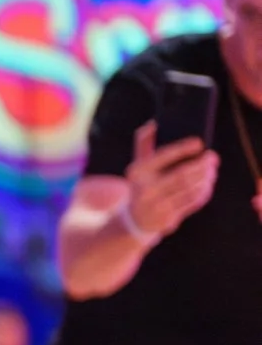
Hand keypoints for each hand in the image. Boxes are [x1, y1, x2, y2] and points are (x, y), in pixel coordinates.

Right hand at [124, 120, 217, 241]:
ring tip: (211, 170)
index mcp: (138, 173)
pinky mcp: (168, 219)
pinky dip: (203, 192)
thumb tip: (153, 123)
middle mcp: (145, 190)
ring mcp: (157, 206)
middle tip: (213, 157)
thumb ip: (144, 144)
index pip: (163, 157)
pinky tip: (207, 184)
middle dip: (201, 165)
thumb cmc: (140, 186)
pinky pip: (192, 203)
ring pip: (190, 189)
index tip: (199, 143)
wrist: (132, 221)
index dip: (183, 148)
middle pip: (182, 175)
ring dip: (205, 178)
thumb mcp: (137, 166)